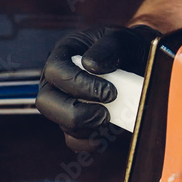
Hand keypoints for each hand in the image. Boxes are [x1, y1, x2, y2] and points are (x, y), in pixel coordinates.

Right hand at [36, 25, 159, 150]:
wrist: (135, 61)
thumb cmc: (122, 48)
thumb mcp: (118, 38)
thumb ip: (106, 47)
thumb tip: (90, 65)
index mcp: (62, 56)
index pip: (56, 72)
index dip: (80, 85)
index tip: (110, 92)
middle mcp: (56, 82)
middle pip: (46, 104)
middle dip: (76, 114)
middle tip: (105, 115)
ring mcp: (63, 104)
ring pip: (62, 125)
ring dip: (88, 128)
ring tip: (111, 120)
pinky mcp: (74, 123)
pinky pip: (73, 141)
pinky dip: (90, 143)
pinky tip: (106, 135)